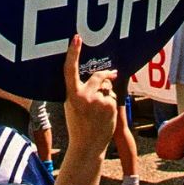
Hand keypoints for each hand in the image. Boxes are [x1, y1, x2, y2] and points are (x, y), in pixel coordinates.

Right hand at [61, 35, 117, 158]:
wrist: (88, 146)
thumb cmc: (78, 123)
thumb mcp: (71, 104)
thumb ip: (79, 89)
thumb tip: (99, 75)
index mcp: (72, 95)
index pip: (70, 70)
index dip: (73, 53)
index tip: (76, 38)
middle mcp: (85, 96)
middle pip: (99, 76)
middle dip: (106, 75)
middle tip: (113, 73)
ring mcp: (99, 101)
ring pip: (108, 87)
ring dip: (107, 93)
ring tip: (100, 110)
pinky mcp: (111, 106)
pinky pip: (113, 96)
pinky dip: (111, 102)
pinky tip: (106, 115)